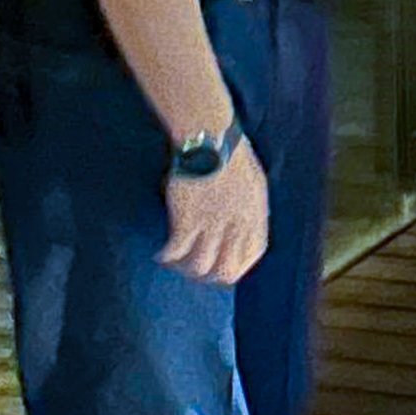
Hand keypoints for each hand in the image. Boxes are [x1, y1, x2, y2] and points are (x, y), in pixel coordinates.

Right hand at [161, 145, 272, 286]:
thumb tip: (240, 227)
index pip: (251, 256)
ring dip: (184, 268)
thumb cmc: (229, 152)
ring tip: (173, 262)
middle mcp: (236, 227)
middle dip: (209, 276)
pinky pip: (176, 251)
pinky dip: (166, 257)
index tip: (220, 267)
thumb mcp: (253, 183)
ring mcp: (212, 226)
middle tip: (192, 269)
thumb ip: (249, 209)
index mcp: (255, 217)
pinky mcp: (187, 220)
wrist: (209, 137)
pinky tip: (159, 254)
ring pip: (199, 267)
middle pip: (226, 271)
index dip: (236, 266)